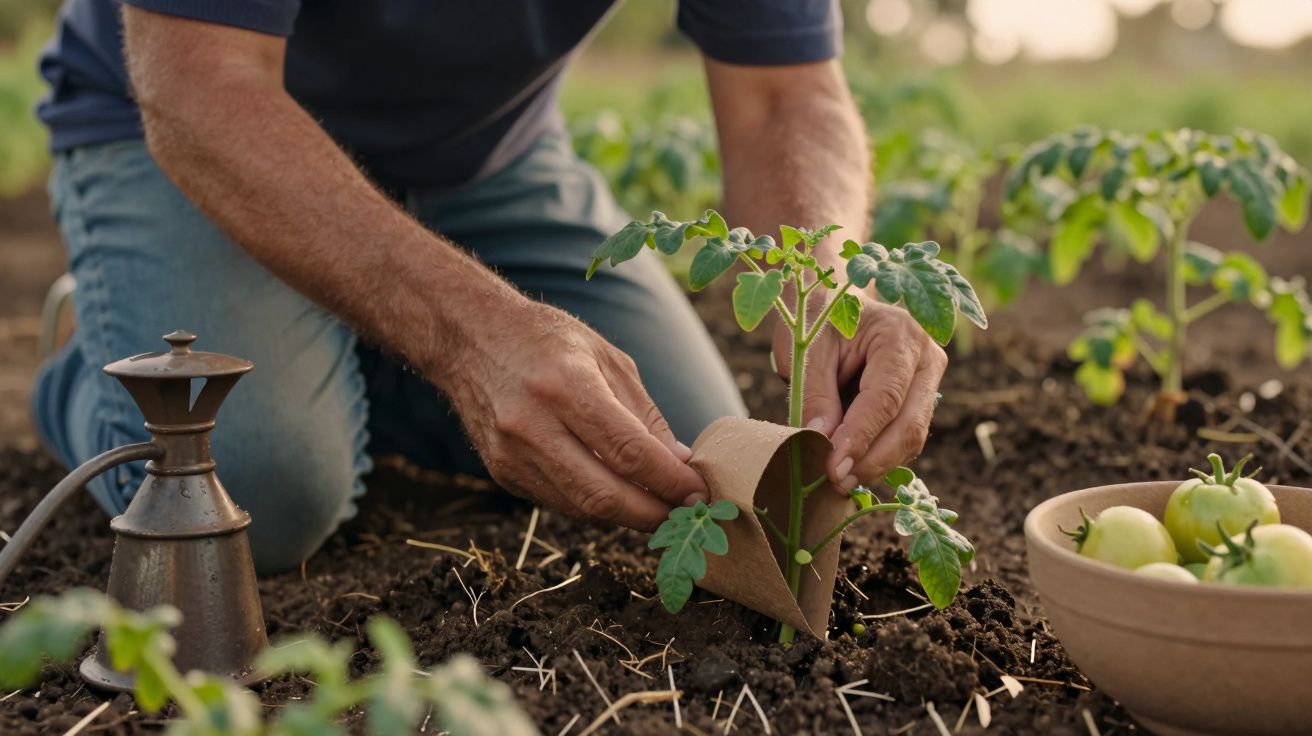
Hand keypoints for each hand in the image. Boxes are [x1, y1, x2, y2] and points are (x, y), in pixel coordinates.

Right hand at [441, 299, 707, 530]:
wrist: (468, 336)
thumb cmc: (547, 339)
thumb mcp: (606, 358)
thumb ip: (645, 415)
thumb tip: (681, 465)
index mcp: (566, 385)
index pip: (629, 451)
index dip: (670, 481)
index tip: (699, 493)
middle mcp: (533, 424)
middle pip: (605, 495)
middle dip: (654, 514)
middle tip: (685, 514)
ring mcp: (511, 454)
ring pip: (582, 509)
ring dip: (627, 517)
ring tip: (658, 507)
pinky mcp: (502, 473)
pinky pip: (559, 504)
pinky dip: (594, 507)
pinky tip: (617, 494)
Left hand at [773, 290, 947, 491]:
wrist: (833, 300)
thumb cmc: (817, 318)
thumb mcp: (806, 351)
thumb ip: (815, 395)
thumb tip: (821, 443)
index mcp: (899, 334)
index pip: (885, 398)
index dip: (860, 438)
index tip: (834, 468)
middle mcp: (926, 356)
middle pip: (909, 424)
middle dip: (873, 460)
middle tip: (836, 483)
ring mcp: (929, 379)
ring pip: (913, 436)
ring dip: (878, 464)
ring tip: (840, 480)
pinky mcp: (920, 398)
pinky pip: (906, 436)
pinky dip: (881, 456)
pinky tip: (853, 466)